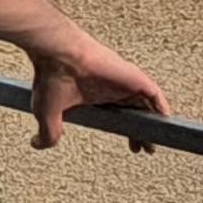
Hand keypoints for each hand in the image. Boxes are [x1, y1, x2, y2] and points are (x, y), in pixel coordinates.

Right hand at [24, 28, 166, 145]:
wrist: (60, 54)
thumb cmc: (51, 76)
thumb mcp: (47, 112)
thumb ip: (47, 132)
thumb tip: (37, 144)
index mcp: (95, 95)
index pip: (118, 114)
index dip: (126, 130)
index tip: (130, 145)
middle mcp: (112, 88)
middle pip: (136, 112)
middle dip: (143, 132)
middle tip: (146, 148)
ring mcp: (124, 83)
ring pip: (148, 106)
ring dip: (154, 123)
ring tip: (156, 141)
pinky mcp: (134, 78)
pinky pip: (156, 96)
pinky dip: (162, 109)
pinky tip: (164, 123)